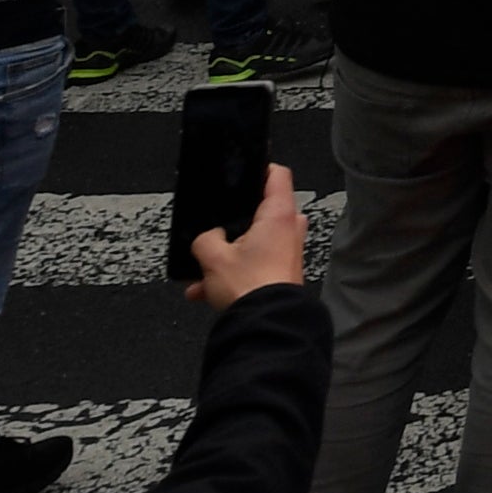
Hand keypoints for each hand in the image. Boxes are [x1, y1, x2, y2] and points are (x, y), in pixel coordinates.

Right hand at [187, 161, 308, 303]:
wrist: (265, 323)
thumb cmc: (250, 286)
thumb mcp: (213, 257)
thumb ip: (205, 238)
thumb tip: (207, 237)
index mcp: (279, 215)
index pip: (277, 175)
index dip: (260, 168)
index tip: (245, 169)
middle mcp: (290, 230)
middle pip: (262, 212)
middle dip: (235, 222)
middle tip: (216, 228)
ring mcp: (288, 252)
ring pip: (253, 243)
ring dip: (226, 256)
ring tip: (201, 272)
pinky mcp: (282, 272)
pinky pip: (253, 265)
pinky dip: (231, 274)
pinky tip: (203, 291)